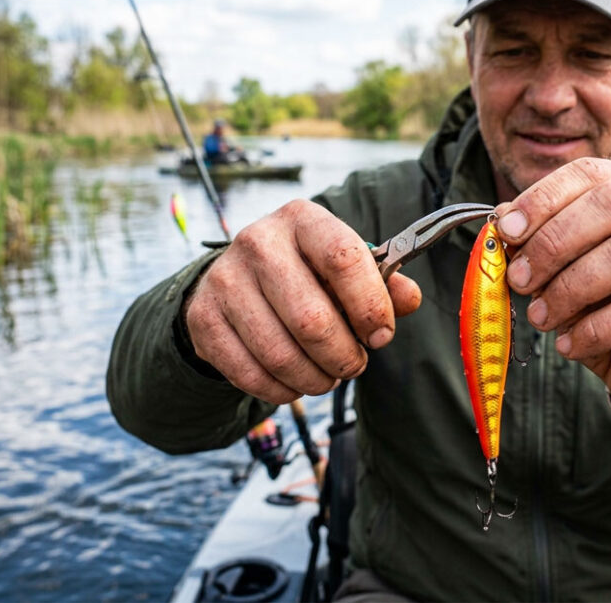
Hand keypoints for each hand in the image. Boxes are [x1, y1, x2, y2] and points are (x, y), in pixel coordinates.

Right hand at [183, 200, 421, 403]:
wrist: (237, 279)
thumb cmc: (307, 273)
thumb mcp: (346, 267)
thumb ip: (384, 281)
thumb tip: (408, 299)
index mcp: (303, 220)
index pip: (345, 259)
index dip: (371, 307)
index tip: (380, 336)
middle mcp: (258, 242)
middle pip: (312, 319)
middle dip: (344, 356)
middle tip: (354, 364)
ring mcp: (225, 280)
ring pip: (281, 354)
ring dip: (316, 379)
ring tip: (329, 376)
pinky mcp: (202, 319)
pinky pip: (250, 375)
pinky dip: (282, 390)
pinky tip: (296, 383)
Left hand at [495, 157, 610, 433]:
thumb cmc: (609, 309)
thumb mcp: (568, 270)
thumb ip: (541, 241)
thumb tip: (502, 219)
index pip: (592, 173)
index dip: (543, 198)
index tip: (506, 231)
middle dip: (554, 242)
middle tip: (518, 280)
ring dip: (570, 288)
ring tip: (540, 318)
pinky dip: (594, 330)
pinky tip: (569, 346)